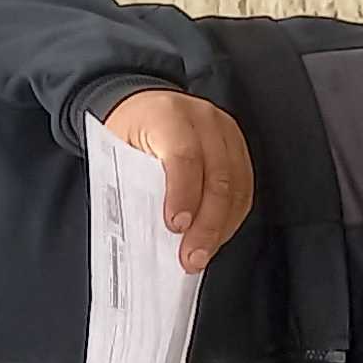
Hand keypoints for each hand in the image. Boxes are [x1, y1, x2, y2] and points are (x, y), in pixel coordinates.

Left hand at [99, 88, 254, 271]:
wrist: (144, 106)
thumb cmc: (129, 130)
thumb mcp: (118, 150)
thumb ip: (135, 184)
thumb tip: (150, 231)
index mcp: (168, 114)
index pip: (183, 155)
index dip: (183, 194)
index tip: (176, 227)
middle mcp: (203, 119)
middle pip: (217, 175)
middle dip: (206, 224)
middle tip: (192, 256)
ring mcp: (225, 132)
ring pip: (236, 185)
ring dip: (221, 226)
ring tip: (203, 253)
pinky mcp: (238, 147)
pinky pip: (244, 187)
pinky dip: (231, 217)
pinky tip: (216, 235)